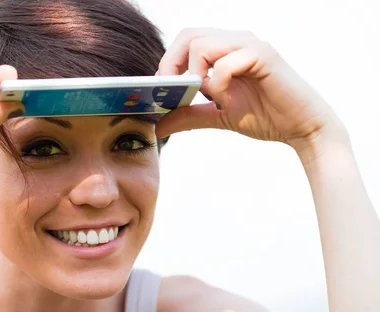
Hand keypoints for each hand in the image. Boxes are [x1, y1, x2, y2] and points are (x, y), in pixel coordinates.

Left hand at [155, 28, 343, 148]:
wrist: (302, 127)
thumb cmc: (265, 115)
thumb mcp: (216, 115)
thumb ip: (188, 115)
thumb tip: (158, 125)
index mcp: (224, 48)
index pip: (184, 40)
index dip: (167, 63)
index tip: (163, 91)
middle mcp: (236, 40)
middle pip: (187, 35)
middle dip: (172, 65)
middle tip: (175, 93)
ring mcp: (249, 44)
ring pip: (201, 45)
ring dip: (196, 77)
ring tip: (209, 100)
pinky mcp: (263, 55)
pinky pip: (224, 63)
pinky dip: (217, 86)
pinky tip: (225, 104)